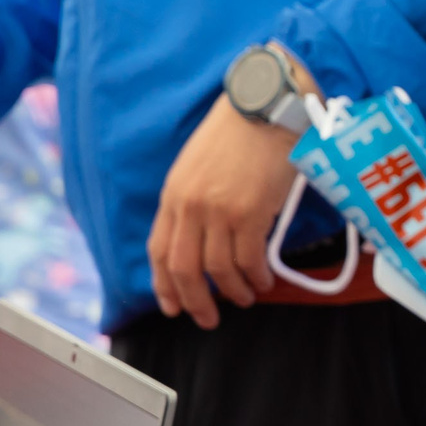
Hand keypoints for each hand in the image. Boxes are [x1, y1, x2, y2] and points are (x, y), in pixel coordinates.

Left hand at [148, 94, 304, 328]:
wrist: (266, 107)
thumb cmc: (239, 132)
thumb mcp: (198, 165)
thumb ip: (193, 199)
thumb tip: (201, 237)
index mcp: (174, 194)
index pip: (159, 251)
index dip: (164, 285)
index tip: (173, 306)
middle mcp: (190, 206)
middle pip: (184, 269)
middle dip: (196, 301)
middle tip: (209, 318)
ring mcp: (219, 211)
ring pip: (218, 270)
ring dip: (233, 292)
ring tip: (247, 297)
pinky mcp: (250, 212)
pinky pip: (249, 259)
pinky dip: (256, 276)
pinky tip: (264, 280)